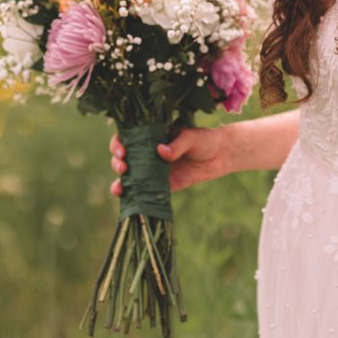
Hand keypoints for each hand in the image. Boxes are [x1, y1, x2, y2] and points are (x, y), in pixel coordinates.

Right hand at [109, 126, 226, 196]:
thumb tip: (162, 151)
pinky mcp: (163, 186)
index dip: (118, 144)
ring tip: (119, 188)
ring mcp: (153, 171)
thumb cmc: (204, 140)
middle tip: (124, 167)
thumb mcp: (192, 137)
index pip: (126, 138)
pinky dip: (135, 197)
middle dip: (117, 164)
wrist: (220, 156)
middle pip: (123, 159)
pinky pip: (145, 193)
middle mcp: (147, 154)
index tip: (122, 151)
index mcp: (150, 137)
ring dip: (119, 183)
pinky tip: (129, 200)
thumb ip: (177, 144)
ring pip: (129, 178)